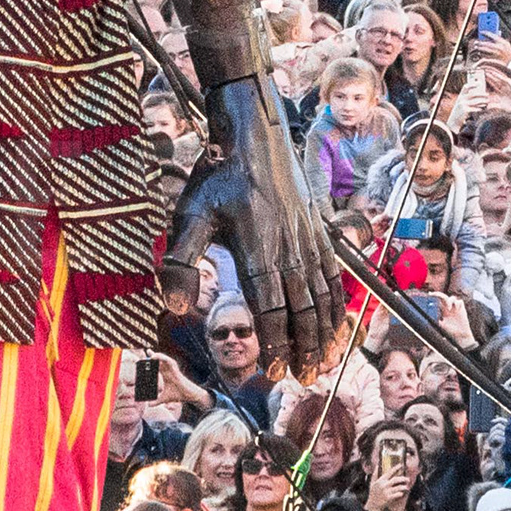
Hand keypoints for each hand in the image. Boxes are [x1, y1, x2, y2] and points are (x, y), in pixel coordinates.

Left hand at [167, 75, 341, 379]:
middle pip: (302, 310)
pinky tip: (337, 322)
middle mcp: (289, 249)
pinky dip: (338, 303)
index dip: (274, 343)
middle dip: (304, 347)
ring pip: (322, 296)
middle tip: (302, 377)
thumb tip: (172, 304)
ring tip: (322, 361)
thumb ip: (180, 259)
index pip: (271, 309)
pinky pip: (333, 275)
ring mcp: (308, 240)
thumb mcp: (189, 213)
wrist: (253, 134)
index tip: (272, 370)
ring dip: (324, 332)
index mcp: (258, 250)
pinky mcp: (318, 231)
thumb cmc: (217, 175)